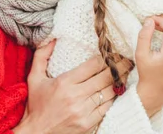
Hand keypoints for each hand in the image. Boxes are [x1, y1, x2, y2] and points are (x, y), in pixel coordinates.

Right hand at [13, 39, 132, 133]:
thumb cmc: (36, 106)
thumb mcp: (34, 79)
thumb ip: (41, 56)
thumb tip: (51, 38)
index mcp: (65, 82)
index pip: (93, 65)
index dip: (105, 57)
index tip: (112, 53)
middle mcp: (75, 96)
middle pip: (105, 77)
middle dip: (119, 66)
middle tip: (128, 59)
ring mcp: (83, 111)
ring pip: (109, 92)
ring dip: (120, 81)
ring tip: (127, 72)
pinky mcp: (88, 123)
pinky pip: (107, 107)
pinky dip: (114, 98)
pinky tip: (118, 90)